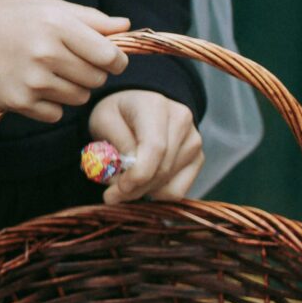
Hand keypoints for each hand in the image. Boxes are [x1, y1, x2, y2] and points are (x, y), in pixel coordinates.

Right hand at [0, 0, 129, 123]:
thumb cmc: (8, 19)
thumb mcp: (47, 7)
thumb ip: (89, 18)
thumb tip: (127, 26)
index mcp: (57, 24)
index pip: (110, 56)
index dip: (115, 60)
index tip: (106, 58)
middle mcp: (45, 53)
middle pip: (97, 79)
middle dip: (90, 73)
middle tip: (69, 63)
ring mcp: (32, 80)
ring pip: (79, 98)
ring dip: (71, 89)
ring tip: (48, 73)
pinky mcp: (18, 102)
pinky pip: (56, 114)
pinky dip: (50, 105)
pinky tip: (33, 87)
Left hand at [90, 90, 204, 202]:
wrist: (138, 107)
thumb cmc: (117, 114)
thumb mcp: (104, 120)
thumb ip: (117, 143)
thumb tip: (130, 172)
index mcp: (155, 106)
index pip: (155, 147)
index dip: (138, 174)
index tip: (119, 188)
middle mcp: (182, 121)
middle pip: (162, 168)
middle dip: (135, 189)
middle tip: (111, 196)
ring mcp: (194, 140)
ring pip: (170, 183)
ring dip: (143, 192)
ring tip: (123, 184)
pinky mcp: (198, 158)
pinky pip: (178, 189)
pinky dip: (157, 193)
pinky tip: (141, 184)